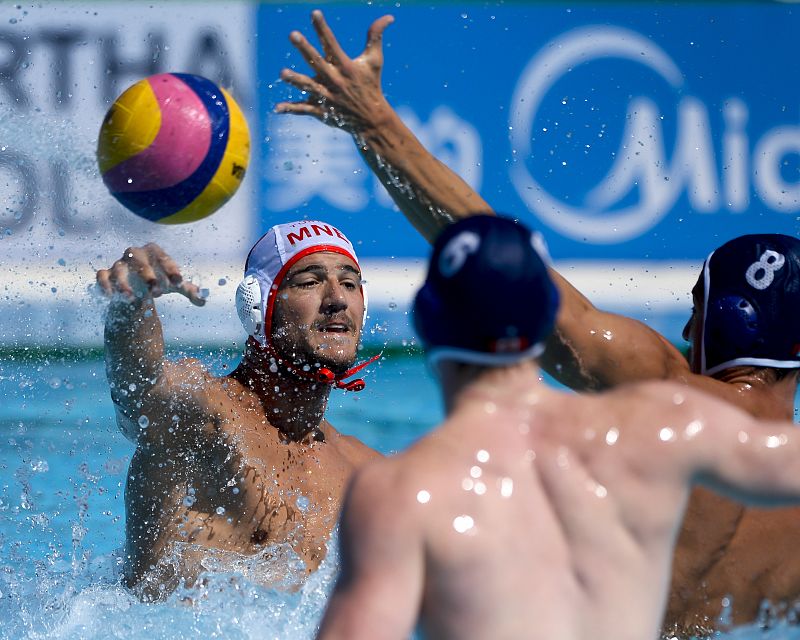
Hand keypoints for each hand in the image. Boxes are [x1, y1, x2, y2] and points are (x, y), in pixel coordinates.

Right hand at [96, 243, 205, 305]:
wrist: (138, 286)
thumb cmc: (160, 280)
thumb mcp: (175, 285)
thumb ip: (189, 291)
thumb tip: (203, 301)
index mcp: (154, 252)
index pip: (163, 257)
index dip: (171, 269)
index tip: (179, 282)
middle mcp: (135, 254)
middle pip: (140, 261)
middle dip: (149, 276)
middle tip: (159, 292)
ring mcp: (119, 264)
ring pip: (118, 269)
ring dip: (124, 284)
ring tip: (133, 299)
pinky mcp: (107, 274)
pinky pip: (102, 277)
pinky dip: (105, 285)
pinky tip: (112, 298)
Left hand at [275, 10, 393, 132]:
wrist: (371, 119)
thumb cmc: (371, 85)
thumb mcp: (375, 60)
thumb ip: (376, 36)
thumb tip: (389, 16)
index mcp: (346, 66)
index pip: (332, 43)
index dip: (323, 28)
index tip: (314, 12)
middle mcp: (335, 80)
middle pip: (317, 61)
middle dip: (305, 49)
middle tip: (293, 35)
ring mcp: (327, 96)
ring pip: (308, 86)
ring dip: (296, 80)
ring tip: (282, 73)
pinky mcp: (321, 110)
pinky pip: (304, 109)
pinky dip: (290, 109)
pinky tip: (277, 108)